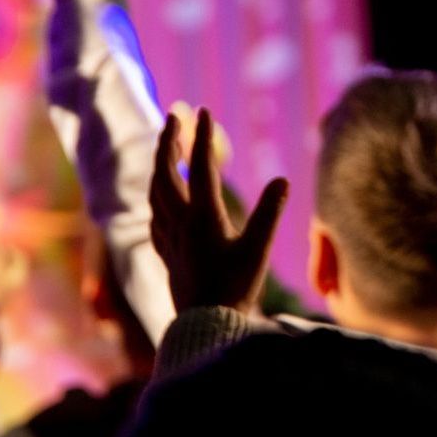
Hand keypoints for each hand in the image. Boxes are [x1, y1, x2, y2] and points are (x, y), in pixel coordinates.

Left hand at [150, 108, 288, 313]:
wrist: (206, 326)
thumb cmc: (235, 288)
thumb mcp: (258, 250)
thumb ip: (269, 213)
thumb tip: (282, 180)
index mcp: (202, 217)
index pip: (201, 166)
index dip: (202, 136)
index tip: (202, 110)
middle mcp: (180, 222)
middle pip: (166, 172)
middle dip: (168, 141)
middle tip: (174, 116)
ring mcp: (169, 237)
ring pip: (155, 191)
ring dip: (159, 164)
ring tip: (165, 146)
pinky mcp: (166, 252)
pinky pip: (154, 214)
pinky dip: (156, 195)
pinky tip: (160, 196)